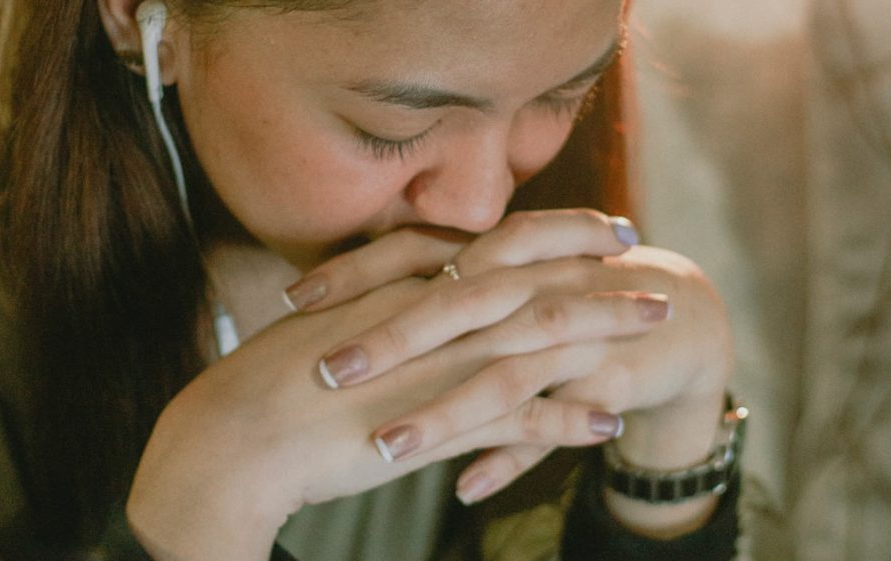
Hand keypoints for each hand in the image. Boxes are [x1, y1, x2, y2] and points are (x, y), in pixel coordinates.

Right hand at [125, 210, 643, 560]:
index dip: (557, 231)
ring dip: (605, 331)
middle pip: (535, 281)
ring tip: (654, 328)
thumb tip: (411, 293)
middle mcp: (433, 315)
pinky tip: (609, 423)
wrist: (236, 435)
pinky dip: (569, 420)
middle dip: (598, 272)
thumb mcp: (333, 319)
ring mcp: (440, 367)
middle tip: (645, 264)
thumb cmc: (270, 379)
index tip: (599, 226)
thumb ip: (380, 300)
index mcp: (408, 284)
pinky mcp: (437, 425)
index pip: (499, 242)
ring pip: (543, 340)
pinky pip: (522, 421)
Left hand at [324, 233, 731, 506]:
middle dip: (394, 340)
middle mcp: (534, 286)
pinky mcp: (605, 381)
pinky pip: (553, 426)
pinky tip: (466, 488)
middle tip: (330, 371)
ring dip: (446, 412)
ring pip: (504, 375)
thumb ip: (449, 286)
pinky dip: (512, 456)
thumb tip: (358, 303)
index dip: (359, 273)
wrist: (677, 318)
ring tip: (386, 448)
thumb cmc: (573, 296)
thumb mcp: (511, 279)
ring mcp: (573, 335)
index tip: (295, 300)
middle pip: (458, 309)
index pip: (420, 253)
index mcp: (501, 255)